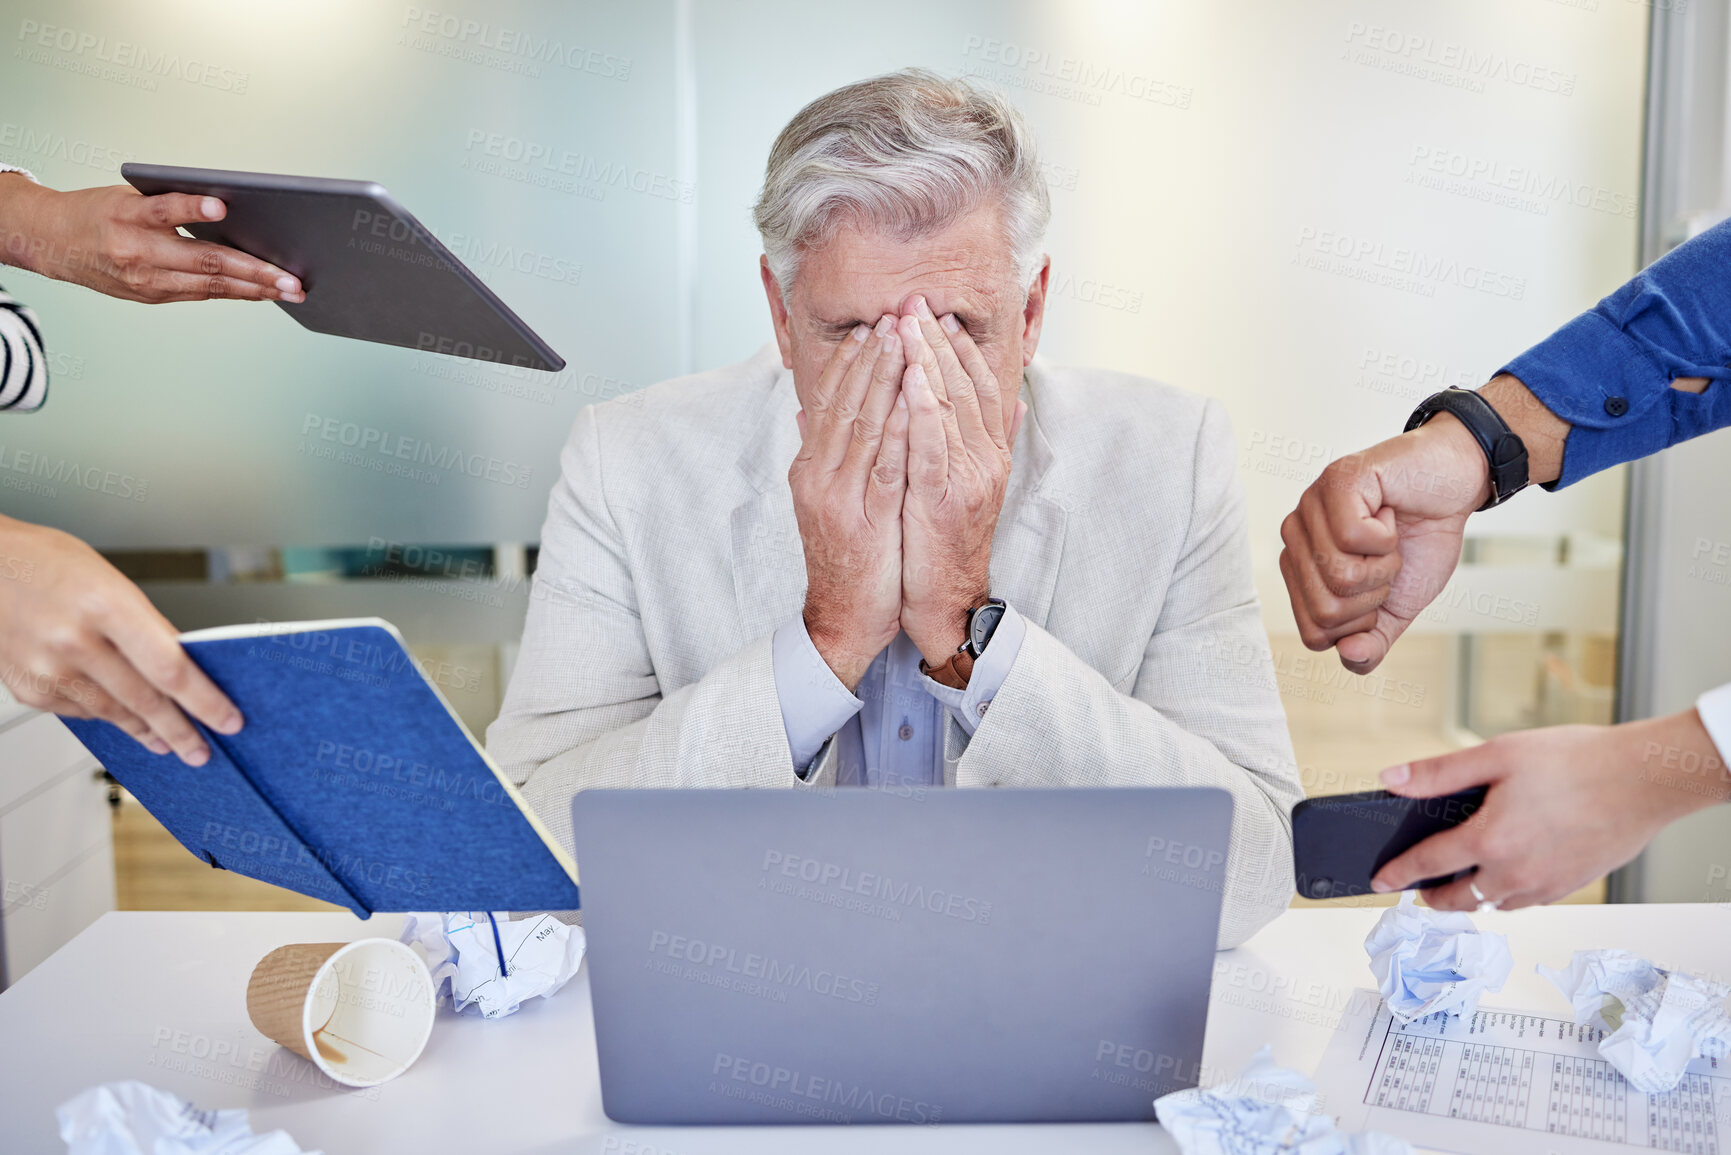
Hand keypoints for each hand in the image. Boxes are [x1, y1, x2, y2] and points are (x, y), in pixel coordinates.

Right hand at [0, 174, 303, 303]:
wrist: (53, 243)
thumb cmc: (97, 212)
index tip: (221, 207)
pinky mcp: (150, 296)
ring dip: (254, 290)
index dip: (192, 209)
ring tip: (290, 291)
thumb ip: (170, 205)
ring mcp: (145, 280)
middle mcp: (137, 252)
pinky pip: (201, 293)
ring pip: (209, 285)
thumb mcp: (126, 197)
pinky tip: (261, 292)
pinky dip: (234, 292)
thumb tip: (229, 211)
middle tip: (291, 279)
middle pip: (203, 260)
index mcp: (127, 217)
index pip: (163, 211)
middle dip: (254, 272)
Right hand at [0, 515, 242, 764]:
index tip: (229, 719)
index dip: (205, 701)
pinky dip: (105, 715)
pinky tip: (122, 717)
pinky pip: (80, 711)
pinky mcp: (29, 688)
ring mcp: (48, 670)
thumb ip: (146, 625)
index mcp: (106, 606)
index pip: (171, 668)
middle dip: (182, 731)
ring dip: (147, 732)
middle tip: (204, 751)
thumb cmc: (47, 563)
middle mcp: (75, 642)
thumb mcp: (109, 580)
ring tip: (170, 743)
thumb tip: (184, 666)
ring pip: (113, 714)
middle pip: (146, 700)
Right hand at [790, 315, 910, 688]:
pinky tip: (915, 403)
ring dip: (885, 382)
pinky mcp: (864, 522)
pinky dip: (899, 432)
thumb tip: (809, 413)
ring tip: (904, 343)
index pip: (828, 402)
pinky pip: (884, 468)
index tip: (873, 329)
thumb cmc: (847, 558)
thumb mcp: (827, 501)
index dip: (850, 363)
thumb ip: (822, 455)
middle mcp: (818, 477)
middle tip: (893, 319)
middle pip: (844, 404)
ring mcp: (838, 499)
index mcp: (810, 468)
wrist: (842, 618)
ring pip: (863, 428)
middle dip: (871, 358)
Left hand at [896, 295, 1024, 665]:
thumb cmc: (943, 543)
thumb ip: (983, 443)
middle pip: (966, 387)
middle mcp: (986, 460)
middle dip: (938, 341)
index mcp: (989, 454)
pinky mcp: (944, 499)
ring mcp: (968, 479)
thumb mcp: (966, 486)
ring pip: (950, 408)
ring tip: (906, 325)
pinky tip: (909, 380)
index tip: (939, 316)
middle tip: (915, 303)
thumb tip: (1014, 404)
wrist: (944, 602)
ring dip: (927, 362)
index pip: (981, 387)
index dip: (961, 349)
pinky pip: (932, 446)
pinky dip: (922, 410)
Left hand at [1280, 375, 1568, 673]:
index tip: (1380, 591)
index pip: (1314, 634)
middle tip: (1387, 561)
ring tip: (1388, 537)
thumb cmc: (1421, 541)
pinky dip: (1387, 537)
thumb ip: (1372, 642)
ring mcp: (1310, 507)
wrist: (1455, 488)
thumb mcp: (1398, 607)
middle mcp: (1295, 538)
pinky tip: (1388, 512)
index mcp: (1301, 570)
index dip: (1360, 625)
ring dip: (1384, 566)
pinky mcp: (1335, 482)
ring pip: (1338, 576)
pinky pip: (1353, 539)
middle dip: (1374, 597)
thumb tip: (1349, 656)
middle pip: (1324, 611)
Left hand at [1370, 710, 1730, 909]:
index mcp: (1491, 839)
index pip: (1428, 864)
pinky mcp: (1571, 886)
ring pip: (1493, 905)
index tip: (1379, 880)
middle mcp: (1516, 872)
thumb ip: (1439, 773)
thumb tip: (1391, 780)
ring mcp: (1546, 884)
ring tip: (1455, 884)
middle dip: (1432, 898)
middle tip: (1418, 890)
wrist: (1647, 777)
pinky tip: (1501, 877)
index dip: (1399, 874)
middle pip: (1459, 898)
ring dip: (1469, 899)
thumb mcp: (1497, 755)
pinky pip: (1525, 902)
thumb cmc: (1576, 760)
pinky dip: (1503, 896)